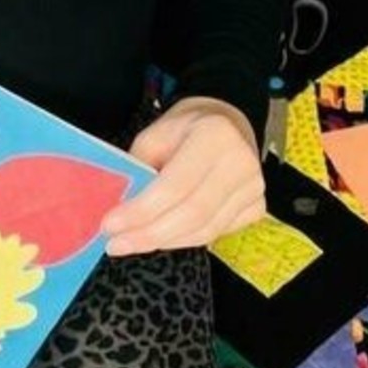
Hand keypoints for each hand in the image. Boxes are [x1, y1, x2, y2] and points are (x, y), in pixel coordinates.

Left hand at [99, 97, 264, 254]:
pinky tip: (161, 235)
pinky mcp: (257, 207)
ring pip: (204, 230)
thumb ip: (138, 170)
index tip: (110, 225)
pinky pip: (215, 233)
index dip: (141, 211)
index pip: (174, 185)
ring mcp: (254, 188)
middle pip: (192, 214)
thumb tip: (117, 210)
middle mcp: (241, 162)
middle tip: (115, 244)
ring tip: (131, 242)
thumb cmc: (186, 130)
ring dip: (163, 242)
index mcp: (215, 135)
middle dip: (148, 234)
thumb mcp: (154, 136)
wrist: (226, 123)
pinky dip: (183, 239)